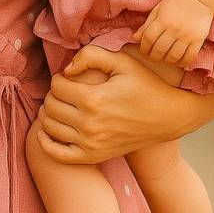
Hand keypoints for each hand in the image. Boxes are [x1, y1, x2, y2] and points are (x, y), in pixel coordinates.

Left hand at [34, 44, 189, 163]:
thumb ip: (91, 56)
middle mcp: (89, 124)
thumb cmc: (146, 85)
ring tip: (59, 105)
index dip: (59, 78)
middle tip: (63, 91)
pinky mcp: (94, 156)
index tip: (69, 77)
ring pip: (49, 127)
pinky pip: (57, 154)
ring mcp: (90, 143)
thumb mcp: (123, 62)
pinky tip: (46, 130)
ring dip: (48, 113)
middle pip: (50, 106)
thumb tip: (66, 70)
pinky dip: (45, 142)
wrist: (168, 117)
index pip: (57, 86)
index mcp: (94, 99)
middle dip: (52, 94)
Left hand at [131, 0, 212, 66]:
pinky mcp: (198, 40)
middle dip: (153, 57)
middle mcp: (174, 29)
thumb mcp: (158, 10)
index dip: (144, 48)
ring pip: (173, 56)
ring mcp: (187, 35)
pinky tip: (178, 61)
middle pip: (159, 50)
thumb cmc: (175, 4)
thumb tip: (134, 38)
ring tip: (164, 59)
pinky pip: (189, 57)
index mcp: (162, 20)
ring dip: (167, 61)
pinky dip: (182, 63)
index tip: (144, 51)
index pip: (148, 39)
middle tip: (153, 57)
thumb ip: (146, 25)